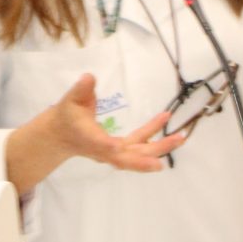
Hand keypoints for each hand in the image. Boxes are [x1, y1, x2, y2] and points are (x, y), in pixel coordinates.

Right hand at [6, 74, 186, 193]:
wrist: (62, 135)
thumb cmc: (67, 115)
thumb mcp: (70, 100)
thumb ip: (80, 89)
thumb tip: (88, 77)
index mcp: (89, 139)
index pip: (98, 144)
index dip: (107, 147)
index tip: (115, 147)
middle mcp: (104, 150)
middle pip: (125, 159)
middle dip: (144, 160)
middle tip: (161, 163)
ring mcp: (114, 152)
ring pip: (138, 155)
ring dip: (159, 148)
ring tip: (180, 138)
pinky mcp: (122, 149)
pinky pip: (141, 146)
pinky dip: (156, 140)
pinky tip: (171, 128)